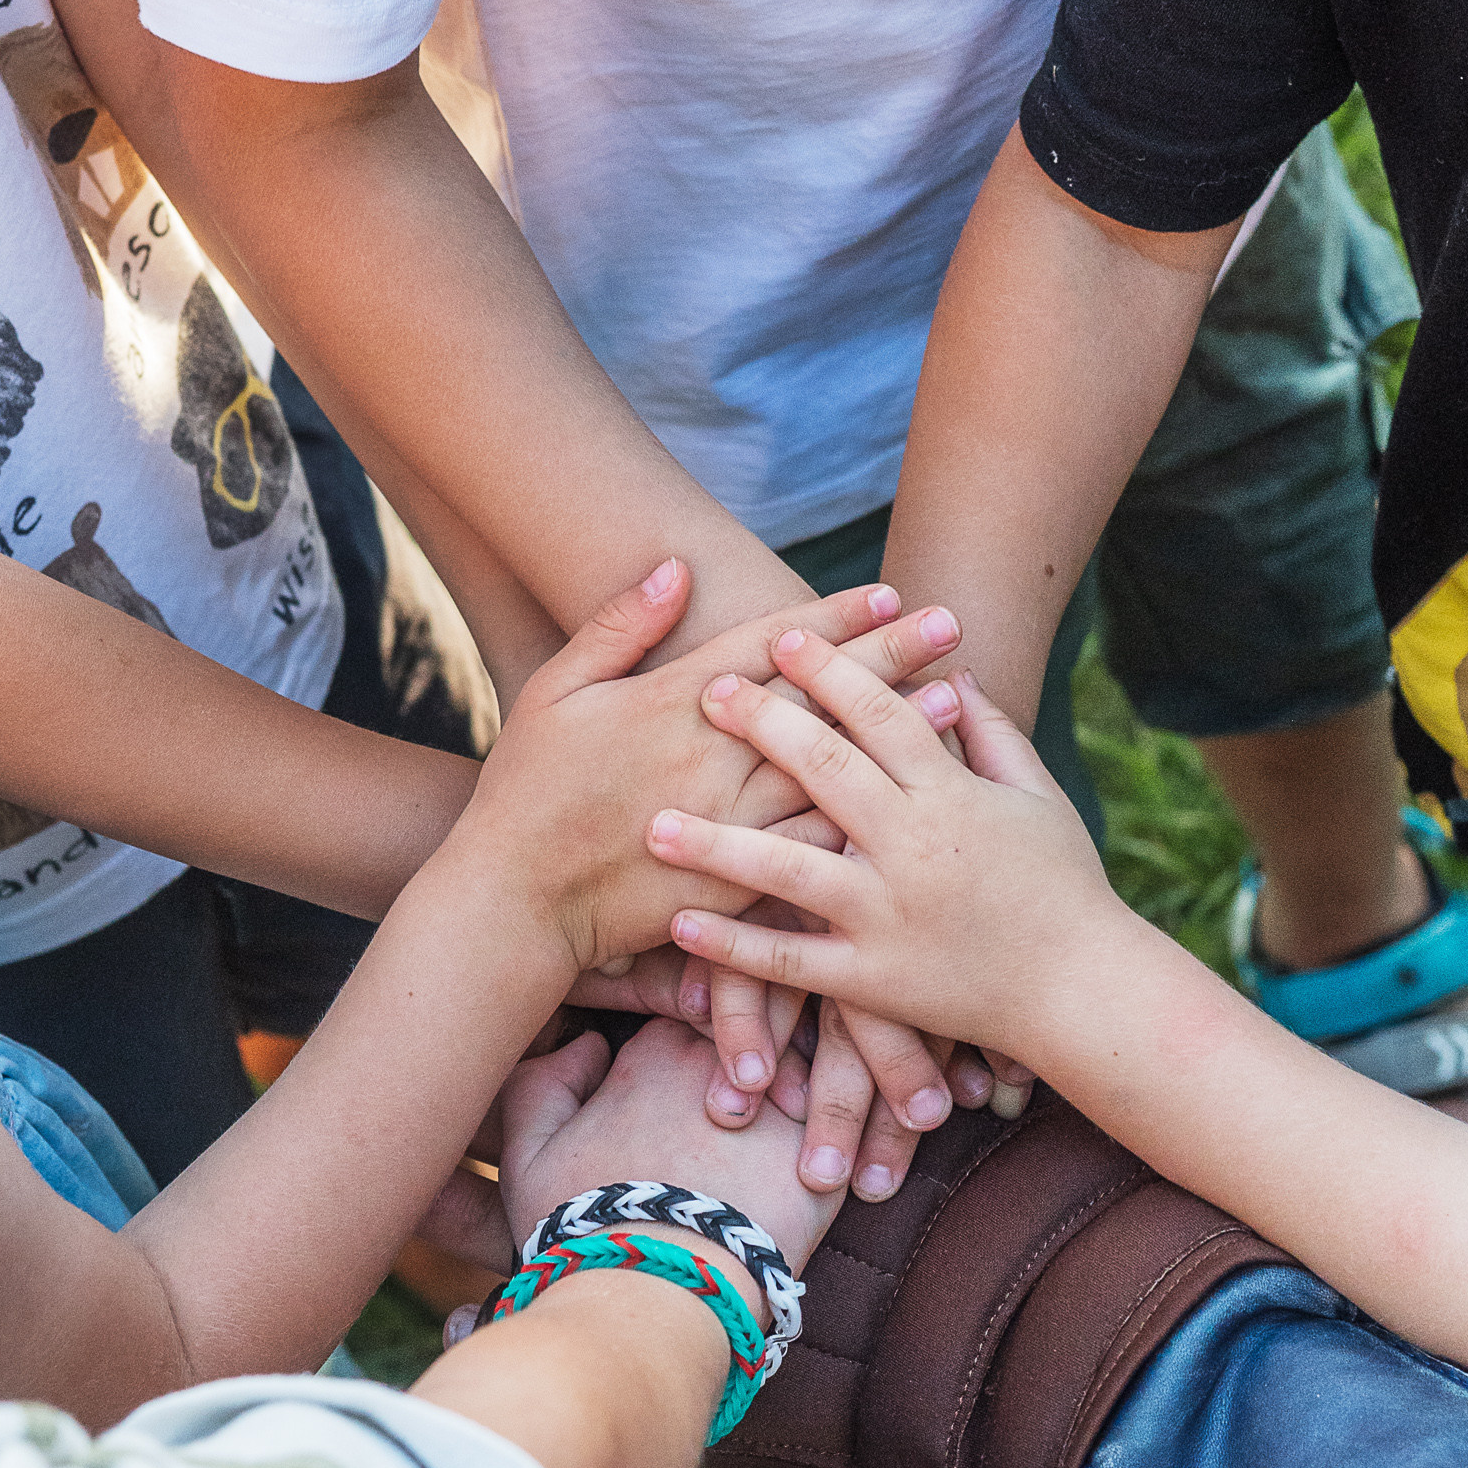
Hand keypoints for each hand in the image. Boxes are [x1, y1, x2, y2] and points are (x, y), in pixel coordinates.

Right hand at [460, 562, 962, 983]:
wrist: (514, 902)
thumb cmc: (528, 791)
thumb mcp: (557, 690)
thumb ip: (620, 625)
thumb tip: (678, 565)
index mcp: (670, 705)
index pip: (768, 648)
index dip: (831, 618)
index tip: (887, 591)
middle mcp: (710, 759)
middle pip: (817, 700)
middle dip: (887, 657)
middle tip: (949, 623)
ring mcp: (727, 823)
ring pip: (830, 769)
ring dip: (894, 733)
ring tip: (954, 699)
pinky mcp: (734, 882)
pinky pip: (810, 849)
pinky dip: (863, 820)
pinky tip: (914, 803)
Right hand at [498, 1018, 843, 1285]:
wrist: (652, 1292)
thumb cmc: (584, 1226)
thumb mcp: (529, 1152)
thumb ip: (543, 1083)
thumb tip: (584, 1045)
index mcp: (659, 1048)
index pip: (696, 997)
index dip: (705, 1020)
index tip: (711, 1051)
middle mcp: (729, 1058)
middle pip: (769, 1016)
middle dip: (776, 1036)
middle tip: (780, 1071)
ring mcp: (787, 1099)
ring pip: (824, 1059)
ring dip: (824, 1077)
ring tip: (820, 1111)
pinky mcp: (831, 1152)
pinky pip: (864, 1118)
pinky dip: (867, 1124)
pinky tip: (864, 1147)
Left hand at [646, 634, 1110, 1064]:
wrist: (1082, 990)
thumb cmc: (1062, 885)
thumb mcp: (1037, 796)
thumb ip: (993, 732)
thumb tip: (955, 673)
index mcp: (951, 795)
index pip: (882, 715)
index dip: (833, 672)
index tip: (784, 639)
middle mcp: (912, 848)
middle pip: (825, 771)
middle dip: (762, 726)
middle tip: (706, 692)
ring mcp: (888, 917)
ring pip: (790, 869)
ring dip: (717, 845)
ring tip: (656, 823)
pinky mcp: (873, 979)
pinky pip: (792, 960)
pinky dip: (735, 945)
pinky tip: (680, 923)